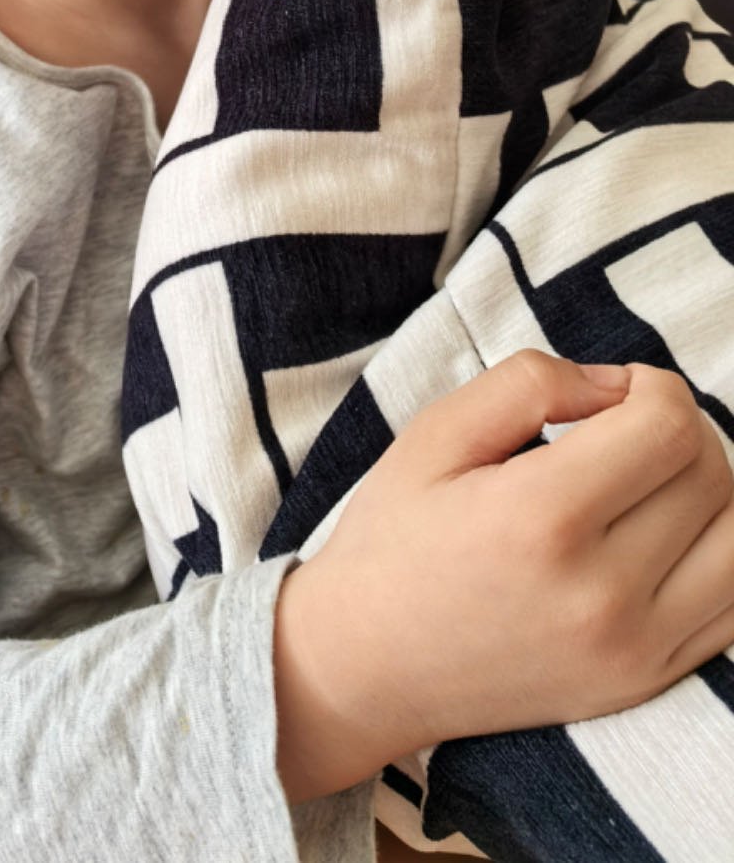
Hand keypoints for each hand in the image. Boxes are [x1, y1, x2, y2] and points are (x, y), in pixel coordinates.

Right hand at [273, 351, 733, 800]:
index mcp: (540, 519)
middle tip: (622, 428)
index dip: (652, 386)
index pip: (668, 428)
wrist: (365, 667)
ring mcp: (633, 649)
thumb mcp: (434, 434)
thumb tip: (614, 385)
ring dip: (709, 489)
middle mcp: (600, 593)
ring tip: (649, 479)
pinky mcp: (646, 681)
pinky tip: (662, 533)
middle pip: (712, 475)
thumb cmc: (394, 538)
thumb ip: (528, 383)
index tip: (611, 392)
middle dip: (680, 429)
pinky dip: (718, 552)